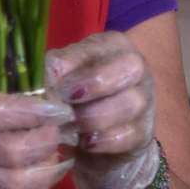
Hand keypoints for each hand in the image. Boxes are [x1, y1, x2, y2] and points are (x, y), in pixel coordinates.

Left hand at [47, 32, 159, 188]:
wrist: (97, 142)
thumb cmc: (76, 100)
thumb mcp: (63, 80)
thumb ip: (54, 74)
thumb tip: (45, 78)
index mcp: (112, 47)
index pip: (99, 45)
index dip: (74, 61)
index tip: (53, 78)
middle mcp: (135, 68)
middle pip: (130, 66)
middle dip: (95, 82)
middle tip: (67, 98)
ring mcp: (144, 100)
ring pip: (131, 102)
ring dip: (96, 115)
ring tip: (73, 125)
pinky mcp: (144, 132)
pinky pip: (130, 134)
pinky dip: (104, 140)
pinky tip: (86, 143)